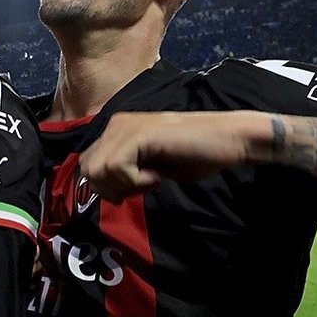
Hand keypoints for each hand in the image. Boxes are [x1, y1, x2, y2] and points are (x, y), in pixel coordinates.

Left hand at [79, 111, 259, 200]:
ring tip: (152, 179)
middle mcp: (117, 125)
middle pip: (88, 168)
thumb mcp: (149, 167)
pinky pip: (117, 168)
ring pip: (98, 169)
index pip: (88, 163)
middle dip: (111, 187)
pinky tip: (157, 176)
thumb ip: (124, 172)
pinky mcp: (139, 135)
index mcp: (118, 130)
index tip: (132, 191)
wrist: (229, 141)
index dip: (105, 185)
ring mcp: (126, 127)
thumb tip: (104, 191)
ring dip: (126, 184)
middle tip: (143, 186)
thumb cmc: (194, 155)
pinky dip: (136, 181)